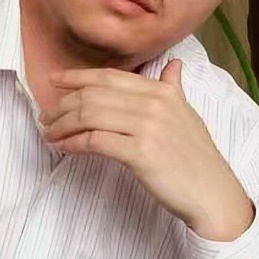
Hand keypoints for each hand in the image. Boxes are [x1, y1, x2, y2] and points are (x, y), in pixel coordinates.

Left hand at [39, 59, 254, 240]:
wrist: (212, 193)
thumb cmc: (196, 158)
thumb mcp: (186, 115)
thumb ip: (173, 88)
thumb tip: (173, 65)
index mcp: (162, 91)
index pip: (109, 77)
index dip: (76, 77)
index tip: (53, 81)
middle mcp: (154, 103)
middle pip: (94, 95)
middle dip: (63, 105)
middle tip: (46, 118)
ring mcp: (147, 127)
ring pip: (90, 115)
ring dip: (62, 125)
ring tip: (49, 134)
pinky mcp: (140, 153)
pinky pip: (95, 141)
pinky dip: (73, 143)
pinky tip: (64, 147)